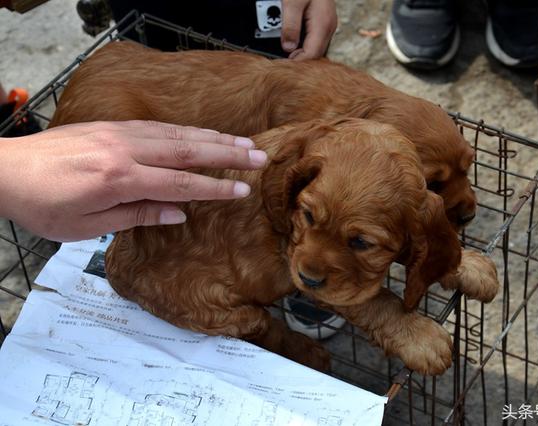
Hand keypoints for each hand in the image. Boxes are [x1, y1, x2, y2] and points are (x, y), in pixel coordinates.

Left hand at [0, 120, 267, 241]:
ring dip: (212, 138)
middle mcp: (124, 150)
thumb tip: (178, 213)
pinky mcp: (111, 126)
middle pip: (187, 150)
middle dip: (227, 154)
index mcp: (119, 179)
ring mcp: (118, 133)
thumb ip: (136, 214)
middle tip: (259, 155)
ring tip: (243, 142)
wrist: (4, 171)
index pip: (180, 183)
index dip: (215, 187)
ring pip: (176, 133)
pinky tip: (202, 133)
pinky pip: (158, 126)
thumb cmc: (42, 205)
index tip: (242, 190)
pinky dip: (186, 130)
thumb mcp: (86, 225)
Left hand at [281, 0, 336, 59]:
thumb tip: (288, 48)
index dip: (297, 61)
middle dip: (298, 57)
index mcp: (323, 25)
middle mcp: (328, 27)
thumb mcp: (292, 3)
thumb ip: (290, 26)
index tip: (283, 64)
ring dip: (299, 49)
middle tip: (281, 57)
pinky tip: (292, 36)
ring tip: (285, 45)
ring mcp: (327, 25)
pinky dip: (302, 41)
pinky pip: (313, 39)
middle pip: (314, 53)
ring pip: (314, 47)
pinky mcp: (323, 22)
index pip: (312, 54)